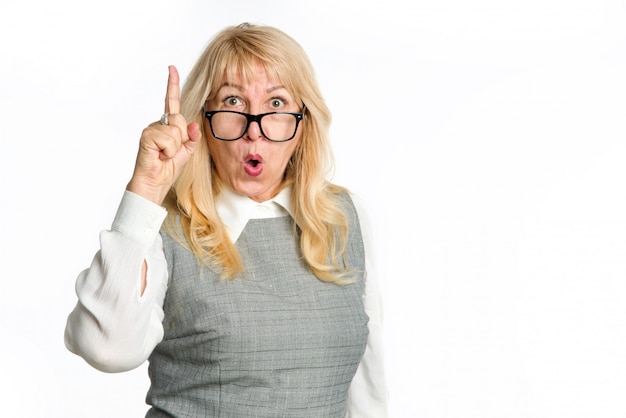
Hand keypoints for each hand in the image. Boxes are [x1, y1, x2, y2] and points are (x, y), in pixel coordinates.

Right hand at [126, 65, 201, 204]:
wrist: (155, 183)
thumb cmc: (167, 168)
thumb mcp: (186, 152)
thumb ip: (192, 138)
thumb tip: (194, 125)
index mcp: (168, 125)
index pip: (172, 102)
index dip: (172, 85)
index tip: (171, 68)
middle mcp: (158, 124)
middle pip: (180, 119)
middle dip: (182, 138)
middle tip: (172, 152)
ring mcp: (151, 129)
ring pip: (175, 130)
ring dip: (175, 147)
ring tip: (165, 155)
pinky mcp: (146, 136)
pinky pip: (169, 138)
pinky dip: (168, 151)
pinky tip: (160, 156)